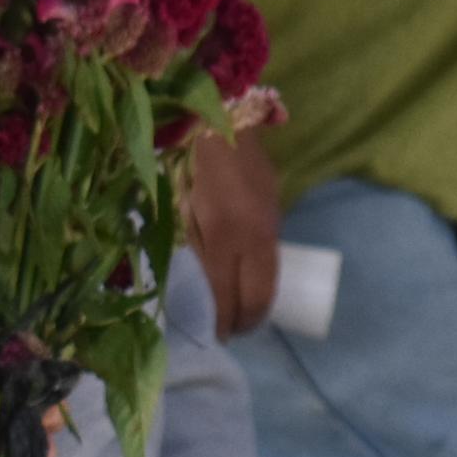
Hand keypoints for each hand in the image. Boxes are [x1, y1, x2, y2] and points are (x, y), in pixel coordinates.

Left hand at [186, 130, 284, 335]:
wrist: (222, 119)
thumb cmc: (187, 164)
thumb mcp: (179, 210)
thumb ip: (193, 248)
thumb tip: (205, 284)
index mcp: (222, 235)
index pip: (227, 293)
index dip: (223, 321)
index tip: (217, 337)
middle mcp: (253, 236)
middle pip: (259, 295)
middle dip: (247, 321)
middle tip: (233, 333)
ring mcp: (270, 225)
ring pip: (271, 278)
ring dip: (259, 303)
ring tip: (243, 316)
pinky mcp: (277, 213)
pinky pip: (272, 256)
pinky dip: (263, 277)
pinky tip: (250, 282)